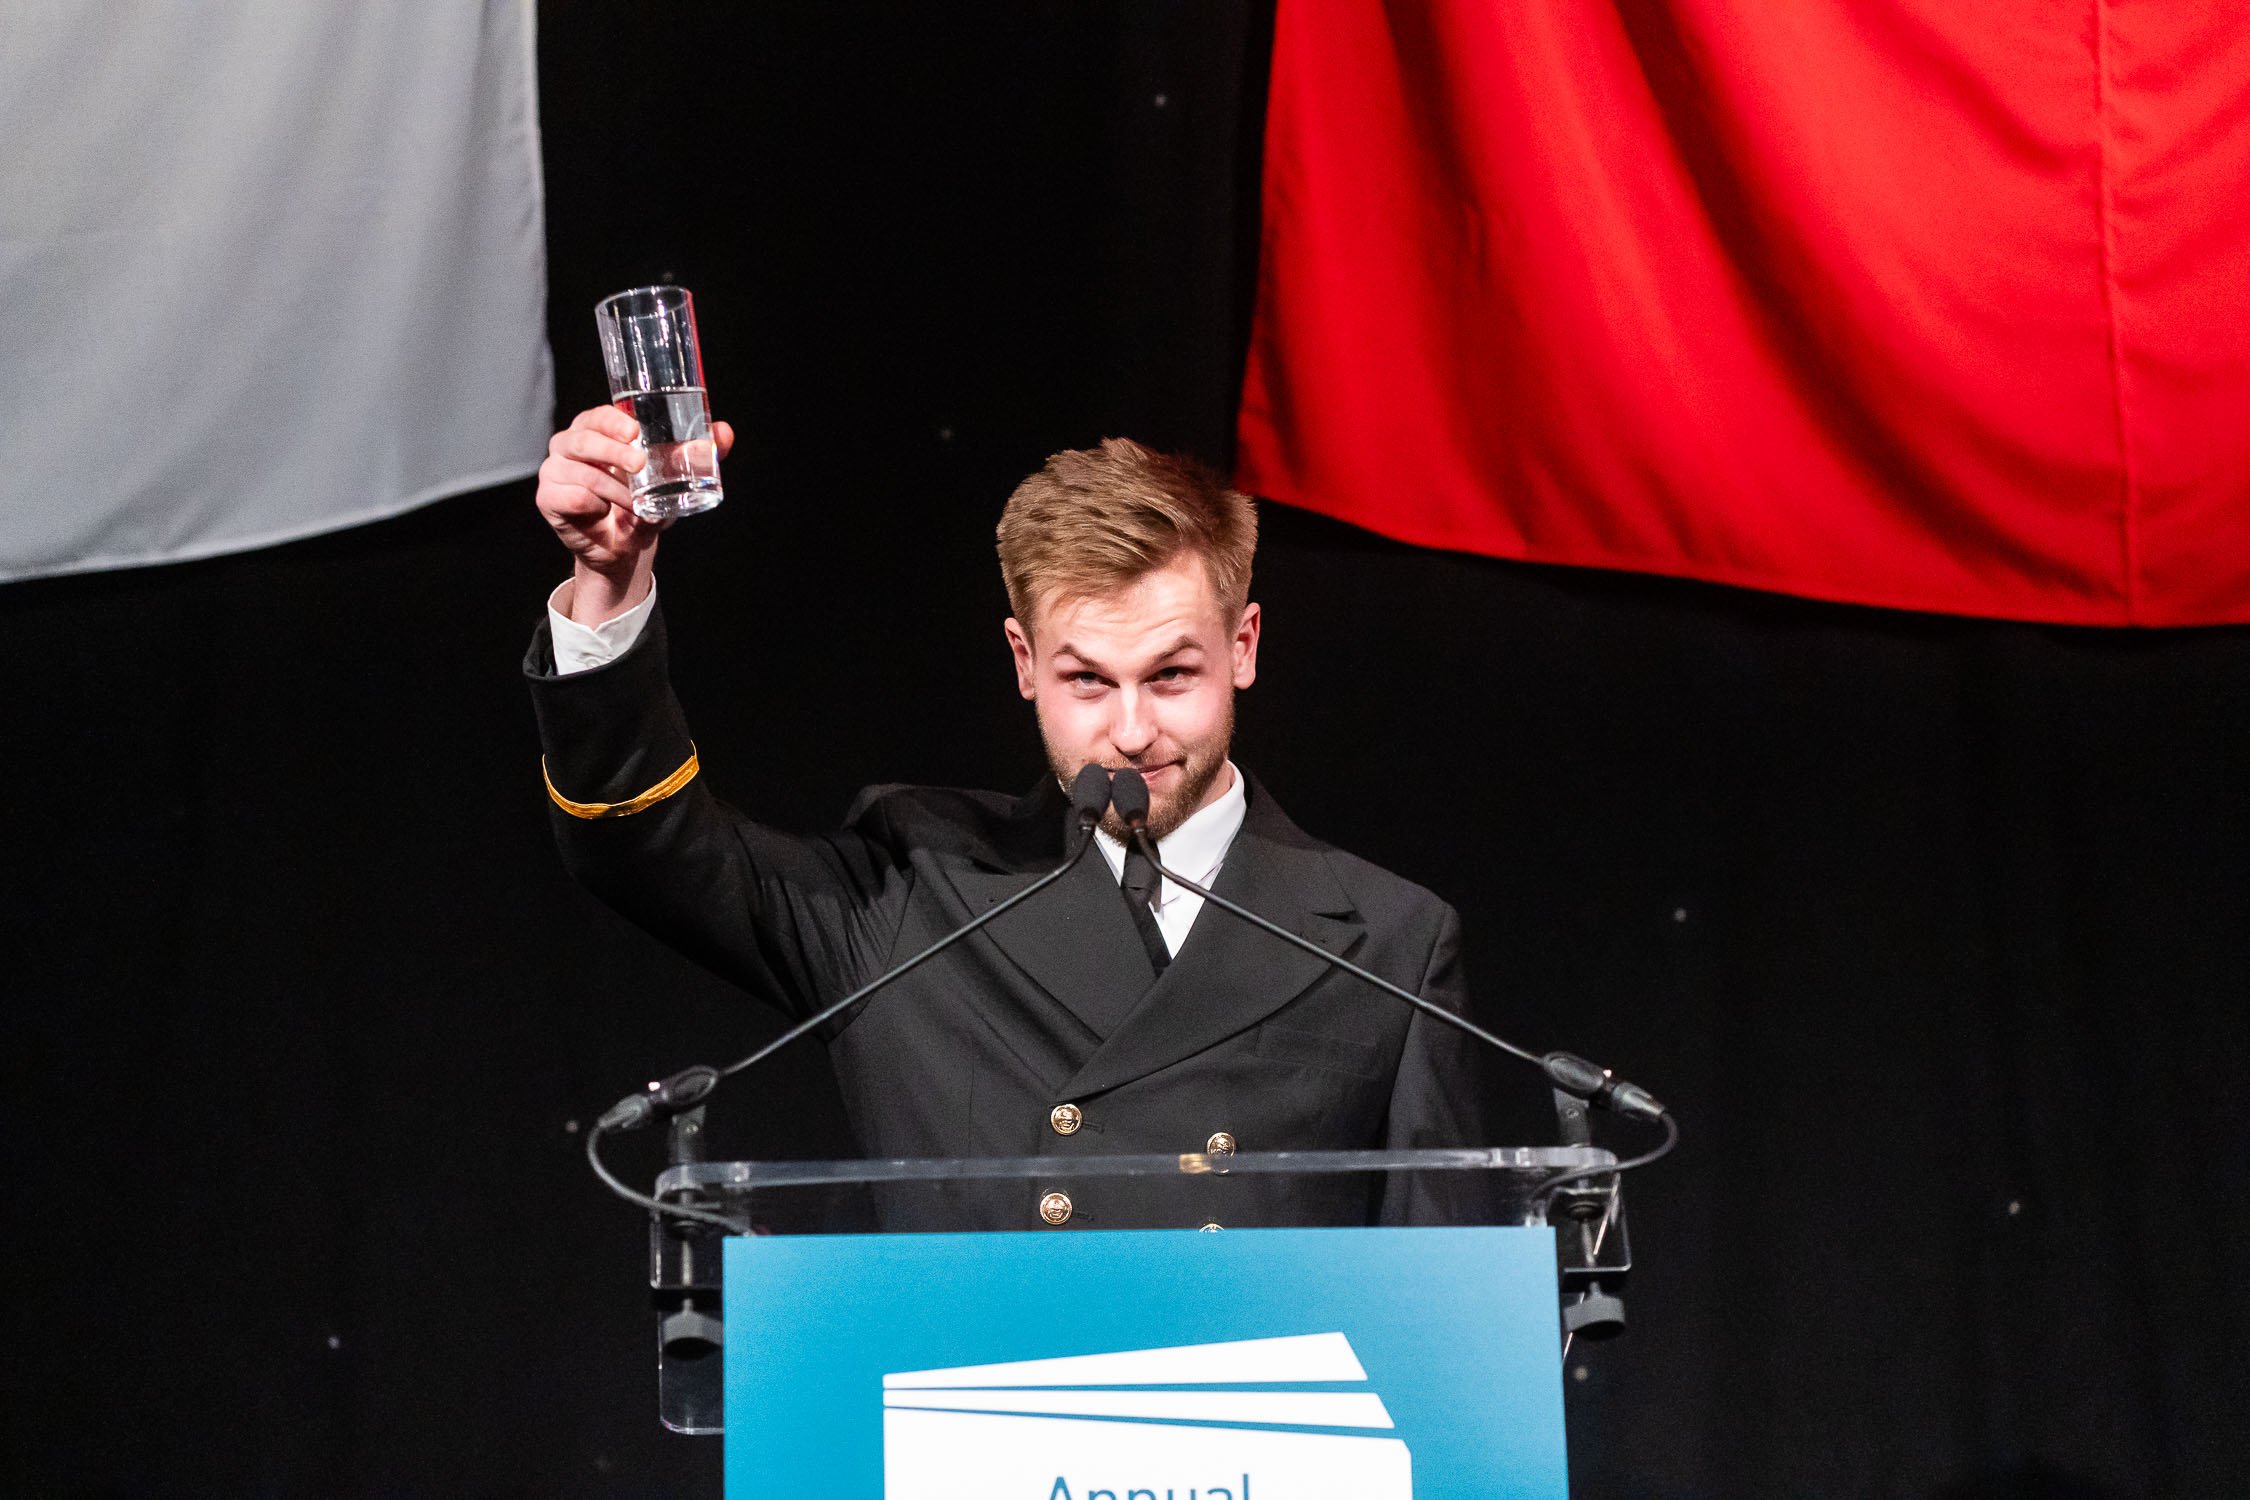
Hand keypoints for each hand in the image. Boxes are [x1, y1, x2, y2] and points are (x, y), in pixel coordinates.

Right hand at [535, 405, 735, 622]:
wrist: (624, 548)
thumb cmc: (643, 504)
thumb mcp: (672, 480)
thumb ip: (696, 455)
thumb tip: (725, 432)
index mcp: (594, 431)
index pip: (597, 416)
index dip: (613, 420)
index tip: (635, 432)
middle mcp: (568, 446)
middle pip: (583, 439)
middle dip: (613, 451)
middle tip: (639, 464)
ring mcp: (555, 471)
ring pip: (581, 473)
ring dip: (613, 490)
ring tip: (634, 504)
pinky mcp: (548, 498)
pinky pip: (569, 496)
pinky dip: (592, 505)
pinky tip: (604, 513)